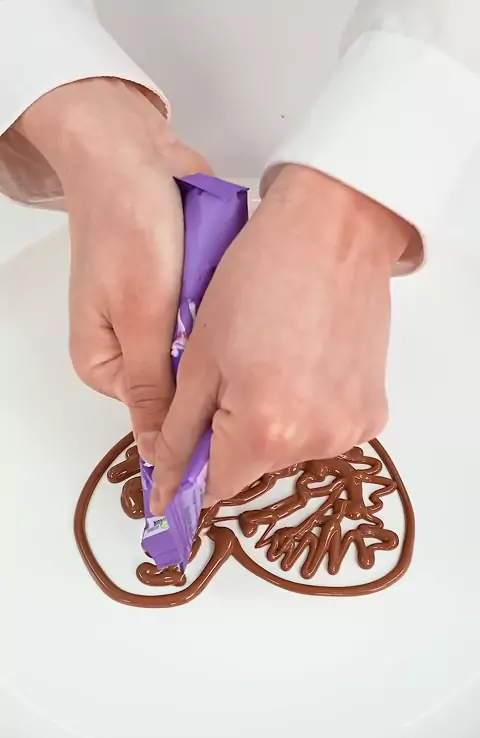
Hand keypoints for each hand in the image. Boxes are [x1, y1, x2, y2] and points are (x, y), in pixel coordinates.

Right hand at [17, 78, 210, 455]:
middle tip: (232, 331)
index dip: (198, 410)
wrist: (134, 154)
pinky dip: (227, 304)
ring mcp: (164, 322)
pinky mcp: (189, 297)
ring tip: (231, 299)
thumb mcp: (139, 315)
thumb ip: (153, 387)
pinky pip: (219, 319)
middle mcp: (134, 348)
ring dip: (223, 330)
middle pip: (189, 383)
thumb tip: (159, 455)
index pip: (161, 414)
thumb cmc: (124, 224)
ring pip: (210, 352)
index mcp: (107, 364)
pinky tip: (235, 285)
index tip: (235, 398)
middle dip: (212, 360)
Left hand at [150, 166, 413, 509]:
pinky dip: (304, 408)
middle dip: (230, 435)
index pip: (215, 486)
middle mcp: (316, 441)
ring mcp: (350, 428)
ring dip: (269, 421)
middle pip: (253, 465)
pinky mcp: (373, 412)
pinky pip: (322, 429)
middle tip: (228, 376)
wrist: (333, 230)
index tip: (179, 461)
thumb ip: (180, 428)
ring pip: (288, 447)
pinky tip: (301, 364)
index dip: (190, 474)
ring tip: (267, 362)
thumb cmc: (260, 276)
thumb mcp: (200, 357)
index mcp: (265, 429)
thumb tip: (165, 478)